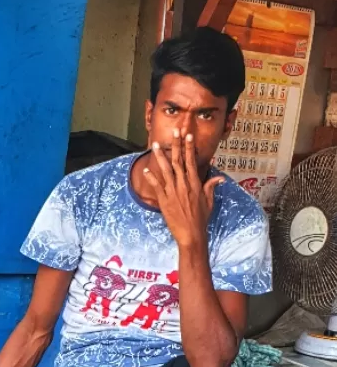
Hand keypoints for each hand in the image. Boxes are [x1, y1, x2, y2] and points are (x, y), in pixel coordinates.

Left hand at [143, 131, 222, 250]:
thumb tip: (220, 178)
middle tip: (174, 132)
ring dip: (161, 156)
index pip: (192, 161)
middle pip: (178, 161)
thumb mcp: (209, 202)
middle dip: (176, 145)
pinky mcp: (164, 200)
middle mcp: (184, 185)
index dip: (189, 148)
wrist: (191, 234)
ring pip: (166, 170)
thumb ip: (211, 187)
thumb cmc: (201, 219)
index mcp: (195, 184)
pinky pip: (156, 185)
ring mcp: (173, 192)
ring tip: (156, 145)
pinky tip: (146, 169)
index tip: (188, 136)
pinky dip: (151, 177)